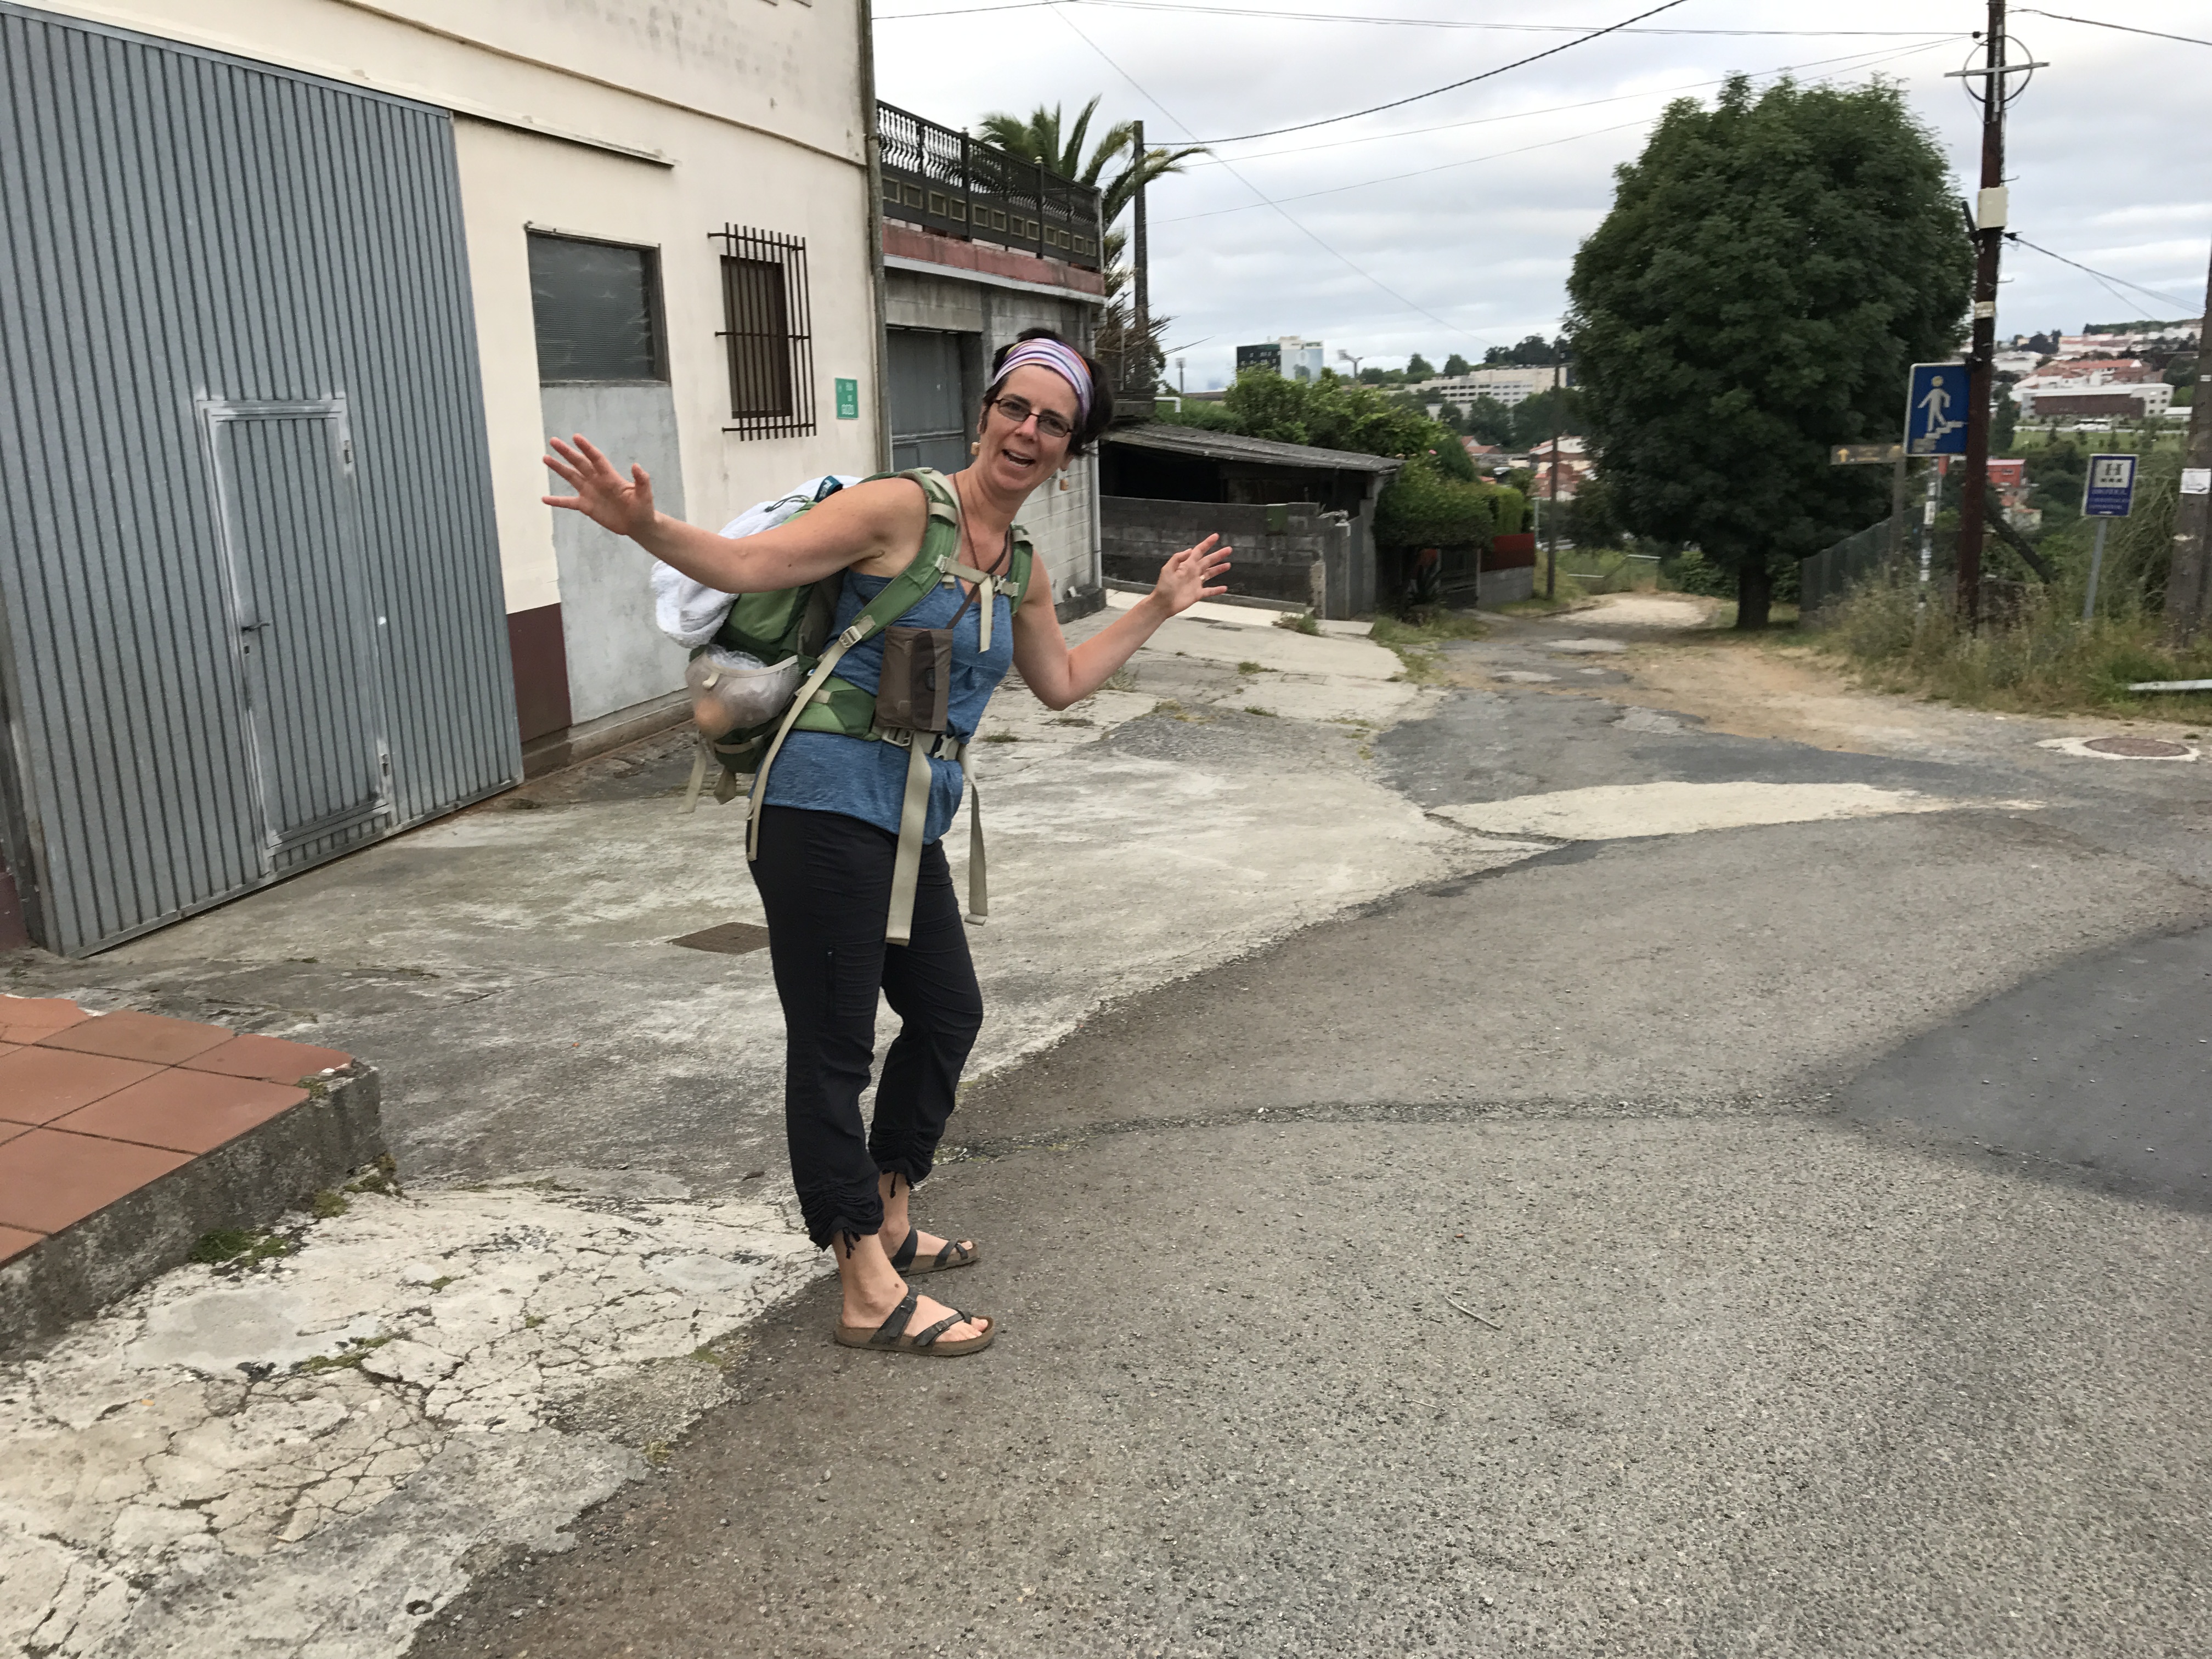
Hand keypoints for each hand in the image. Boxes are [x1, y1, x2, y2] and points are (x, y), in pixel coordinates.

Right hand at [541, 434, 657, 539]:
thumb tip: (636, 466)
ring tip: (546, 458)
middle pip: (579, 463)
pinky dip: (557, 501)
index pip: (596, 458)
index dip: (587, 448)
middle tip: (553, 441)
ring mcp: (590, 492)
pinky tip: (544, 499)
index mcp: (610, 477)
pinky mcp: (586, 506)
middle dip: (567, 452)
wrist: (638, 525)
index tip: (576, 437)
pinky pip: (568, 502)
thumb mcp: (644, 495)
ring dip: (558, 468)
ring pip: (571, 477)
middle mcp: (597, 481)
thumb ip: (641, 480)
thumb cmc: (643, 508)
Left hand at [1150, 535, 1231, 616]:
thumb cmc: (1164, 586)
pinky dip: (1217, 590)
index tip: (1216, 537)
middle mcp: (1193, 572)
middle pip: (1208, 561)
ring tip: (1228, 565)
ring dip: (1219, 569)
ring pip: (1210, 574)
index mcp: (1187, 565)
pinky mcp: (1198, 594)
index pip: (1199, 551)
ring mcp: (1196, 583)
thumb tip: (1190, 550)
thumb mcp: (1167, 569)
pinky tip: (1224, 588)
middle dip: (1218, 555)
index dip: (1207, 543)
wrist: (1163, 603)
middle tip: (1229, 549)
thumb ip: (1178, 558)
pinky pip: (1209, 591)